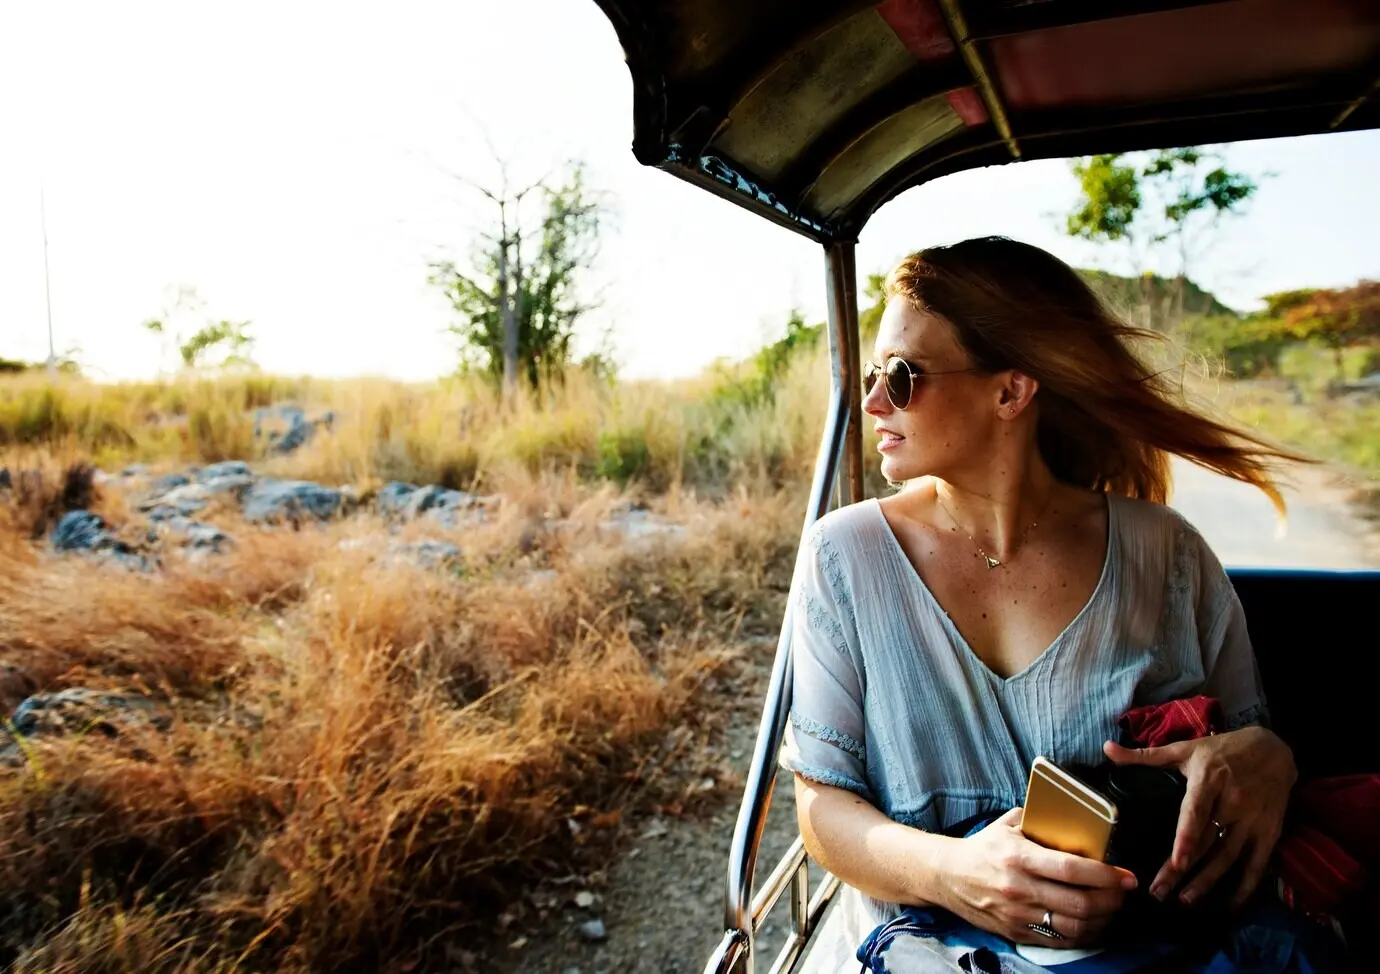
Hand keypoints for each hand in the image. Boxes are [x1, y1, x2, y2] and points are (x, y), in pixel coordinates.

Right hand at [936, 808, 1136, 946]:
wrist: (946, 875)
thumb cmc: (982, 848)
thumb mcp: (1008, 826)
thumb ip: (1041, 822)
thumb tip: (1077, 821)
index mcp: (1019, 857)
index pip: (1071, 869)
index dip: (1104, 874)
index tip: (1125, 875)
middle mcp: (1019, 888)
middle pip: (1079, 902)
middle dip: (1112, 899)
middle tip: (1124, 892)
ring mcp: (1018, 914)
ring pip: (1074, 927)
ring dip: (1103, 920)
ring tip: (1113, 908)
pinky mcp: (1017, 932)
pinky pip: (1060, 941)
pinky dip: (1084, 936)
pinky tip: (1094, 924)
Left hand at [1104, 726, 1295, 907]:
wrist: (1274, 749)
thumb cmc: (1222, 750)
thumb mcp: (1185, 749)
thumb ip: (1145, 755)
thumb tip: (1106, 749)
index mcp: (1208, 780)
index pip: (1194, 812)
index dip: (1186, 838)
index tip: (1176, 862)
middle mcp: (1232, 802)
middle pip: (1206, 842)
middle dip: (1183, 870)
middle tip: (1160, 892)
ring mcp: (1253, 819)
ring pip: (1228, 856)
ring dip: (1208, 882)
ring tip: (1185, 901)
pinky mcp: (1270, 831)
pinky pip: (1257, 863)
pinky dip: (1245, 886)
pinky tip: (1230, 903)